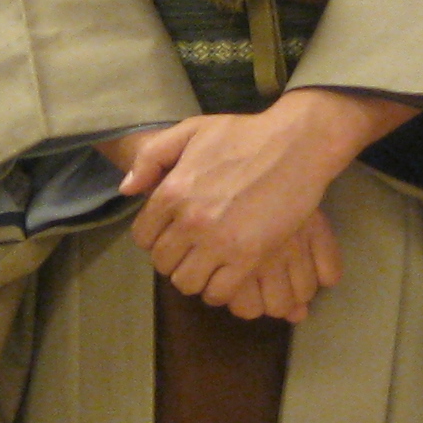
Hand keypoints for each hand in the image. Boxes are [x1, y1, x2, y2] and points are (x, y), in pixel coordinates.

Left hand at [119, 91, 407, 324]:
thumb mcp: (191, 130)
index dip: (155, 239)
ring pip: (188, 282)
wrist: (295, 145)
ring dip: (196, 277)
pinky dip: (219, 289)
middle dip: (175, 259)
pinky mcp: (249, 257)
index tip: (172, 235)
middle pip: (164, 263)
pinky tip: (228, 274)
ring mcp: (219, 241)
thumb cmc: (243, 135)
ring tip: (209, 265)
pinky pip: (219, 292)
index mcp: (172, 192)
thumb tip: (127, 189)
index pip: (143, 237)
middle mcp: (190, 221)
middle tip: (193, 251)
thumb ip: (152, 157)